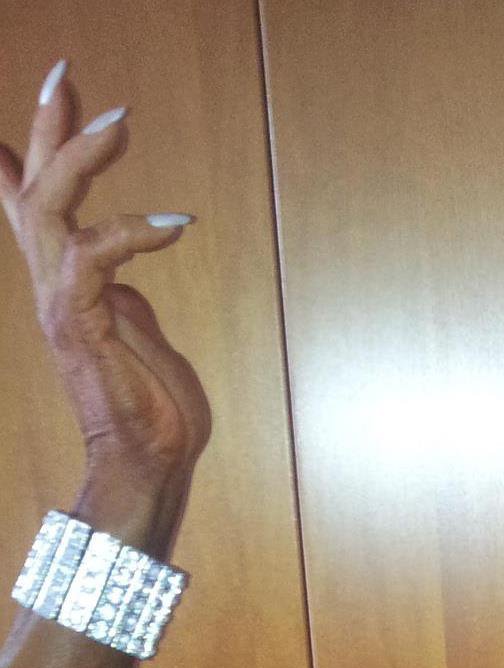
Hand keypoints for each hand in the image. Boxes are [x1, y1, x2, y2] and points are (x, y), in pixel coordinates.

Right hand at [0, 59, 210, 483]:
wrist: (147, 463)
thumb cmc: (152, 409)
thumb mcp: (136, 328)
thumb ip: (121, 288)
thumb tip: (119, 260)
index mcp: (67, 283)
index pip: (35, 201)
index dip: (40, 144)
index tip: (57, 92)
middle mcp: (53, 285)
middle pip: (34, 187)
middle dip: (50, 126)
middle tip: (67, 74)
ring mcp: (62, 302)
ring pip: (50, 206)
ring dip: (84, 157)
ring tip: (121, 121)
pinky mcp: (81, 321)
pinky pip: (93, 255)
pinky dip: (133, 231)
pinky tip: (174, 223)